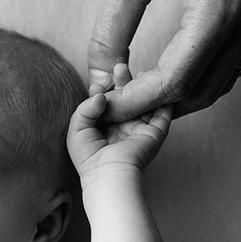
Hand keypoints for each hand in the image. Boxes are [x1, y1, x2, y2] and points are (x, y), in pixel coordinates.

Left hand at [68, 64, 171, 181]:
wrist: (108, 175)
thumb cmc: (89, 158)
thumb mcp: (77, 129)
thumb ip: (85, 108)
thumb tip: (100, 93)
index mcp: (105, 126)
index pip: (108, 101)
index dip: (104, 89)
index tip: (98, 84)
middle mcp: (124, 126)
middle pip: (127, 97)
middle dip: (123, 81)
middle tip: (119, 67)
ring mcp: (140, 128)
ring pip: (144, 101)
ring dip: (142, 84)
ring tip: (137, 70)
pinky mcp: (155, 132)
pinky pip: (163, 112)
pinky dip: (162, 97)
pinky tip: (154, 81)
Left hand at [88, 0, 240, 119]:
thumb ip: (112, 26)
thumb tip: (99, 75)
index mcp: (220, 7)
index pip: (177, 79)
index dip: (137, 100)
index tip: (107, 104)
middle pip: (202, 89)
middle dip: (157, 105)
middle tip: (119, 104)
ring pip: (222, 80)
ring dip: (181, 96)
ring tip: (139, 93)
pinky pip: (233, 58)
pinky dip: (202, 76)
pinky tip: (171, 74)